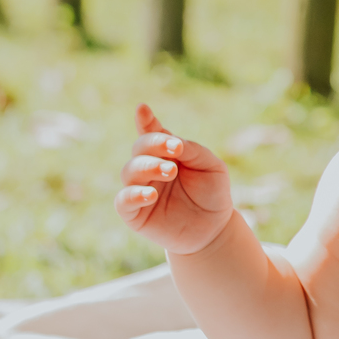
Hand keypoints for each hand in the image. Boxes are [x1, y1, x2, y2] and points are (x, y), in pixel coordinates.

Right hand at [114, 102, 233, 255]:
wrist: (214, 229)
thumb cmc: (213, 193)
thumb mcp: (211, 166)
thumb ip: (191, 150)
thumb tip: (171, 141)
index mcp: (166, 154)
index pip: (152, 134)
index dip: (146, 122)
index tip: (142, 109)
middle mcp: (149, 169)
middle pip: (140, 149)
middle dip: (154, 146)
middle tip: (175, 151)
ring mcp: (140, 190)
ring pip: (129, 172)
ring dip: (147, 167)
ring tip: (169, 170)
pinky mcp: (135, 214)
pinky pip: (123, 201)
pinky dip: (133, 195)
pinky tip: (150, 194)